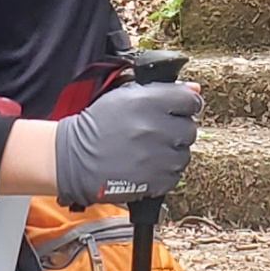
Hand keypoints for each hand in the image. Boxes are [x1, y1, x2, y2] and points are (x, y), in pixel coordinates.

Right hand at [53, 79, 202, 207]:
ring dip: (171, 152)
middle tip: (159, 132)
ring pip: (183, 154)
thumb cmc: (98, 125)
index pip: (190, 100)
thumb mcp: (124, 96)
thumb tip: (194, 89)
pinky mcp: (155, 181)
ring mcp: (156, 157)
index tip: (179, 109)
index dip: (185, 105)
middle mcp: (154, 128)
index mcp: (147, 102)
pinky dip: (164, 172)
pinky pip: (174, 175)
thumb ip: (162, 90)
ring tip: (149, 150)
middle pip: (189, 128)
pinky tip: (147, 166)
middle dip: (177, 130)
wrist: (75, 159)